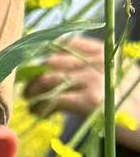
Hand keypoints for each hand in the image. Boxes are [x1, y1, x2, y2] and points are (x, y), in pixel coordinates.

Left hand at [23, 34, 139, 126]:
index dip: (47, 52)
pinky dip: (41, 107)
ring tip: (29, 102)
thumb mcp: (121, 74)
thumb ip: (99, 68)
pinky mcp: (88, 100)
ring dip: (33, 92)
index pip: (69, 43)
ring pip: (48, 80)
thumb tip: (68, 72)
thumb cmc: (134, 101)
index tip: (35, 64)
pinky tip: (39, 113)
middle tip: (27, 88)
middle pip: (52, 61)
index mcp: (106, 53)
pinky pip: (54, 101)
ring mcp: (93, 79)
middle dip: (34, 75)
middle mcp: (97, 62)